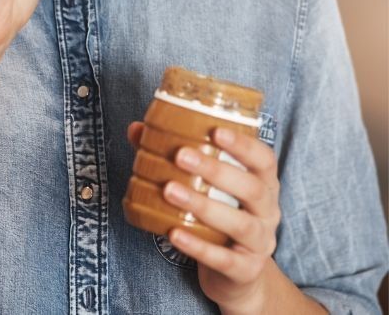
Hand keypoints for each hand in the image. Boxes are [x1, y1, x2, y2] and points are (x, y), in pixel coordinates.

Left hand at [127, 122, 283, 313]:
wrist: (237, 277)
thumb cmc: (218, 220)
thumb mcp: (206, 189)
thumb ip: (175, 159)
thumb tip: (137, 130)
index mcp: (263, 186)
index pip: (264, 160)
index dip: (244, 145)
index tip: (216, 131)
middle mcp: (268, 212)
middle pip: (252, 188)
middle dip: (216, 170)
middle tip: (181, 156)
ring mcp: (260, 243)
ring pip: (240, 224)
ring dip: (203, 205)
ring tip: (169, 190)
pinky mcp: (246, 270)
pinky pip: (224, 259)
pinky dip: (198, 246)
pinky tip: (173, 233)